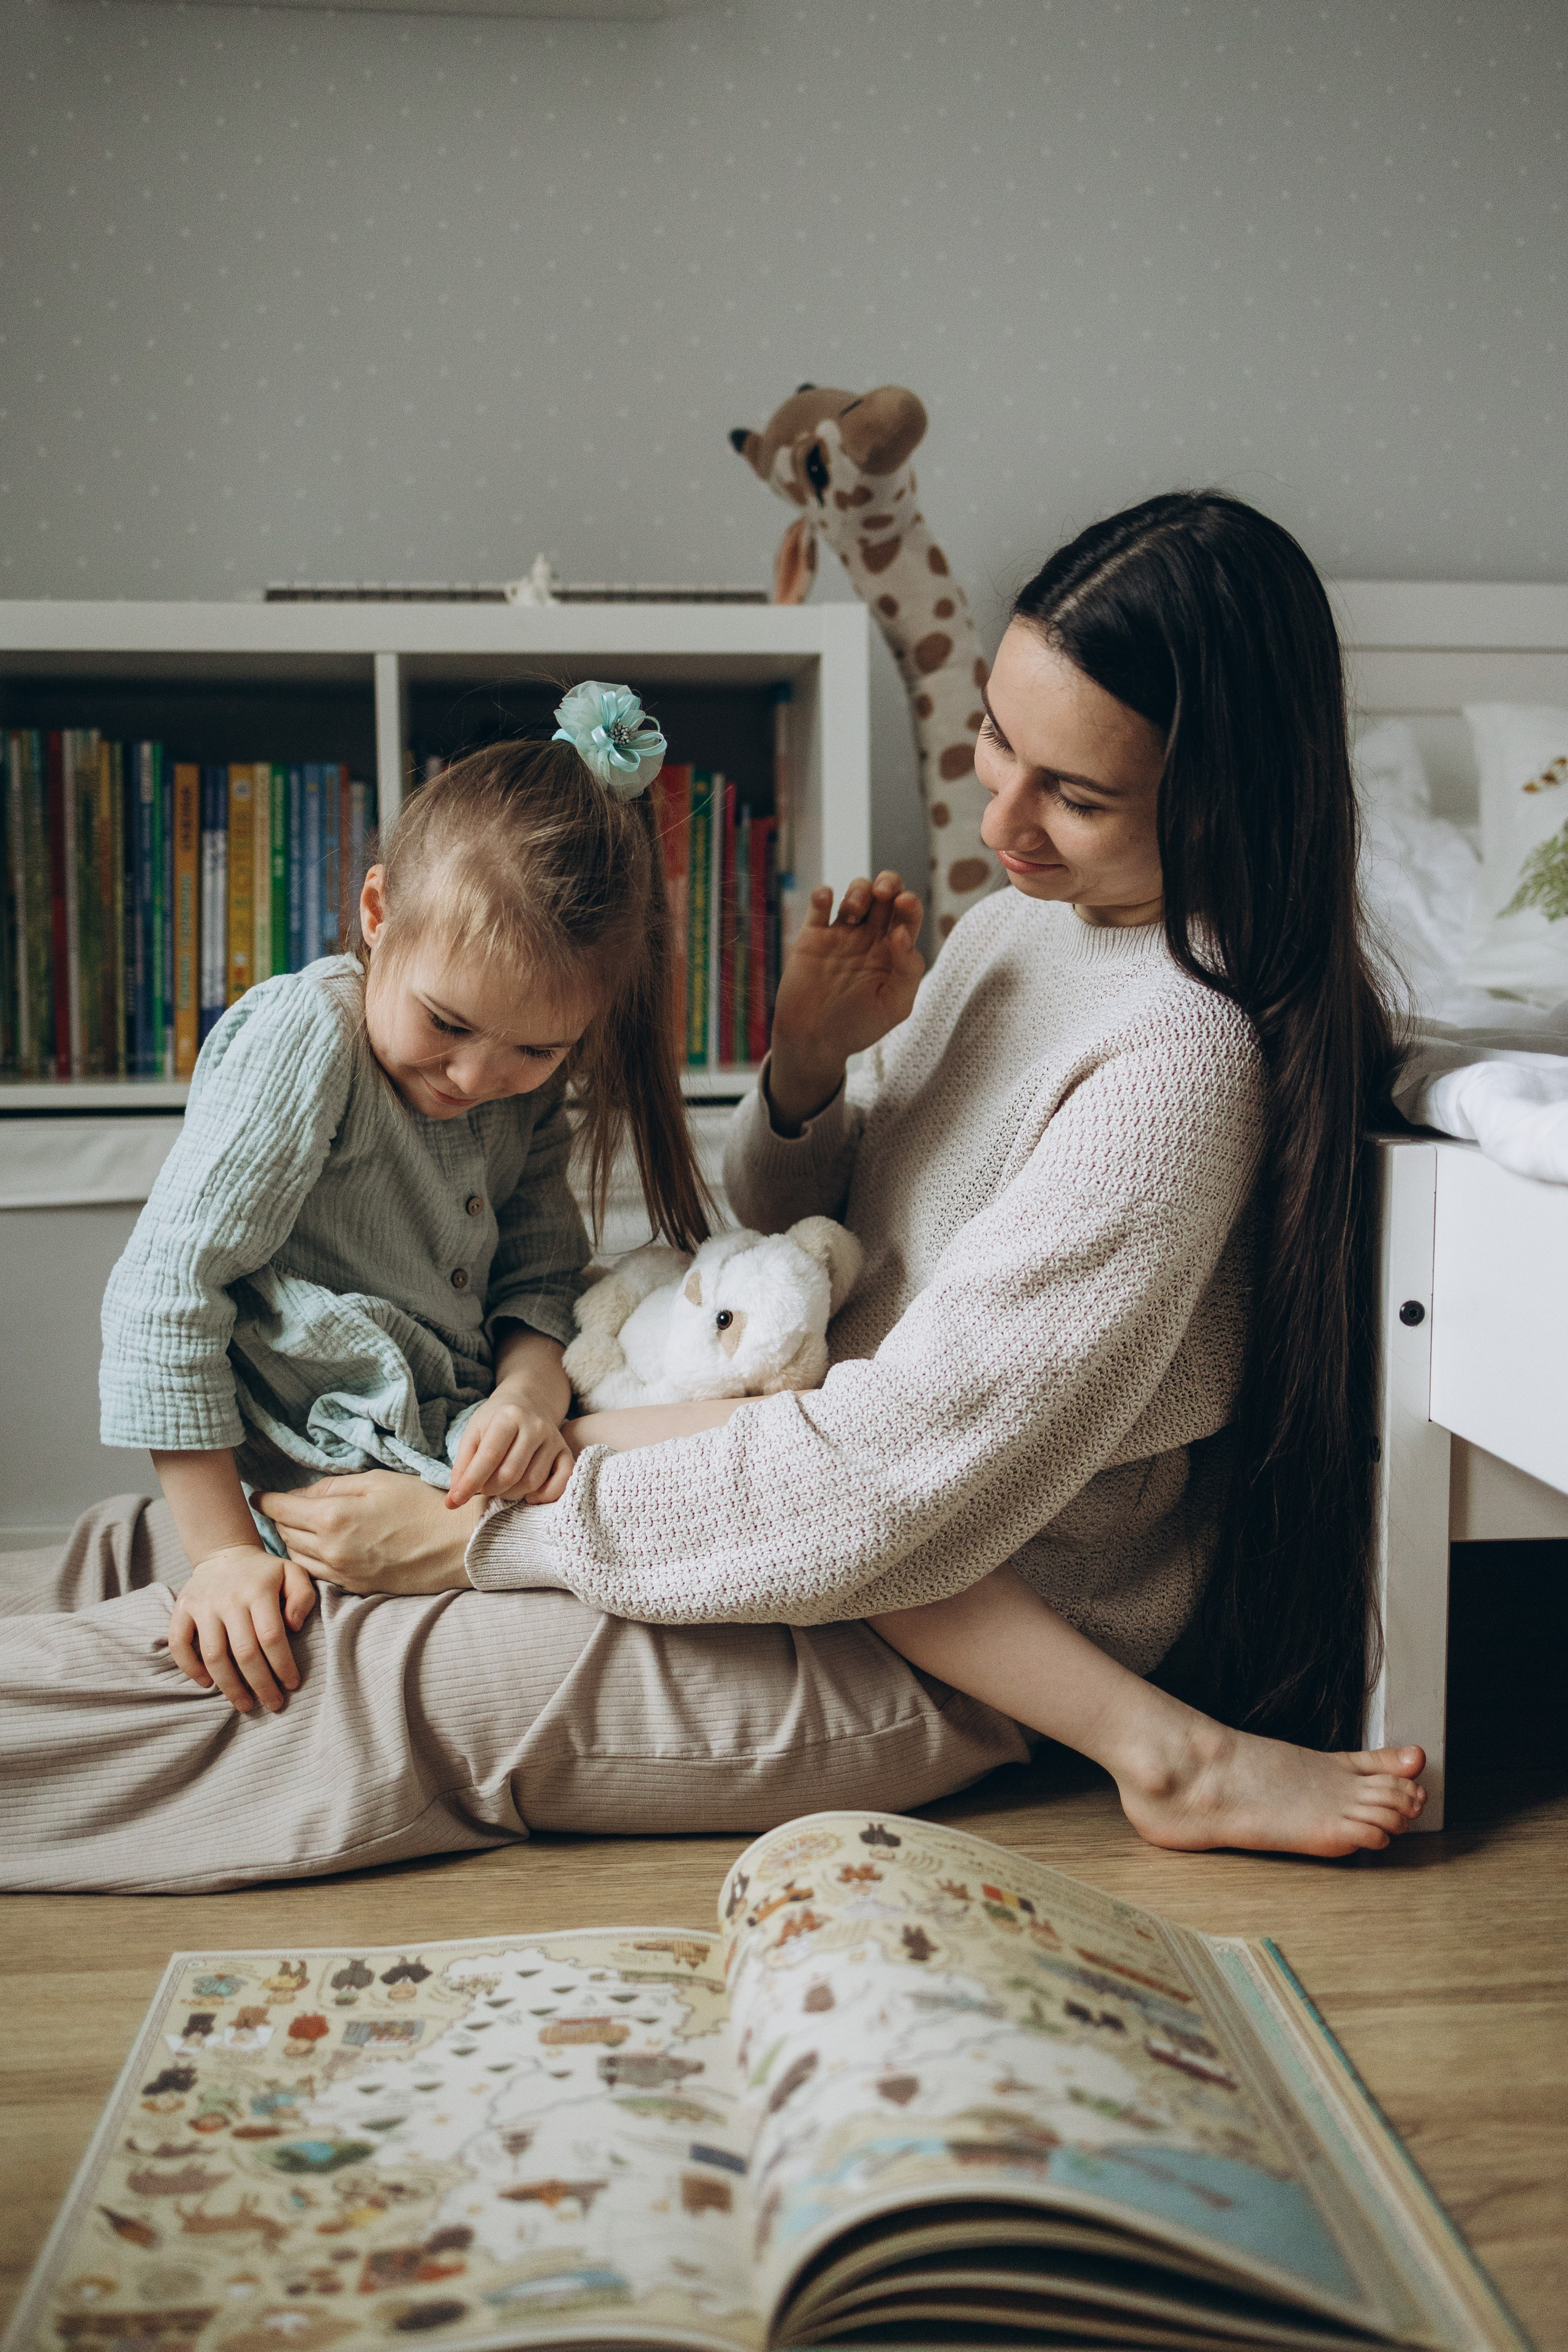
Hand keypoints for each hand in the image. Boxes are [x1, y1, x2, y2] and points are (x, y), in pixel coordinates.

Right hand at [166, 1544, 317, 1714]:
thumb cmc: (265, 1573)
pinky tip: (208, 1684)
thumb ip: (303, 1596)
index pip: (271, 1637)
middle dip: (260, 1684)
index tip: (292, 1685)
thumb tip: (295, 1625)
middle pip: (244, 1652)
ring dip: (229, 1686)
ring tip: (245, 1704)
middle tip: (272, 1704)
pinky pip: (179, 1644)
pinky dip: (190, 1668)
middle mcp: (229, 1599)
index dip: (282, 1666)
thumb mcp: (293, 1573)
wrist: (225, 1554)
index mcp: (259, 1591)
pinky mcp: (181, 1609)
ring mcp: (202, 1605)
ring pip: (213, 1655)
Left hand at [256, 1471, 481, 1596]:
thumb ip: (333, 1486)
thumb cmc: (420, 1505)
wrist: (455, 1545)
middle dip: (278, 1518)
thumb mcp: (376, 1480)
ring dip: (291, 1541)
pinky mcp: (354, 1587)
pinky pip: (316, 1574)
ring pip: (296, 1557)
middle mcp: (330, 1549)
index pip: (280, 1508)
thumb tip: (302, 1493)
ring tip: (298, 1527)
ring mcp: (341, 1572)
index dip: (264, 1500)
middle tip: (281, 1507)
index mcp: (333, 1516)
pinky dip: (309, 1559)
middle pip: (284, 1533)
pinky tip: (319, 1548)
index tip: (256, 1496)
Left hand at [447, 1386, 574, 1509]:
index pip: (489, 1456)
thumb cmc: (496, 1420)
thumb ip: (463, 1464)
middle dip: (491, 1489)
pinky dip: (544, 1496)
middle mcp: (535, 1426)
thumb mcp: (474, 1432)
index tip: (456, 1500)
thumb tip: (454, 1500)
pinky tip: (529, 1495)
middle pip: (511, 1473)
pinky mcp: (565, 1452)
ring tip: (502, 1486)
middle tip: (484, 1487)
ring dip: (511, 1493)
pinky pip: (560, 1483)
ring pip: (532, 1482)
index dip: (471, 1482)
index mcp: (508, 1417)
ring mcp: (554, 1439)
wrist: (529, 1401)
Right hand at [768, 872, 924, 1130]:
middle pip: (885, 894)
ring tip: (853, 911)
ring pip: (856, 892)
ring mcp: (841, 935)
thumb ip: (908, 971)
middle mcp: (870, 938)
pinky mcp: (812, 937)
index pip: (908, 916)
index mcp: (894, 952)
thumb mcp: (894, 1006)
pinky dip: (823, 894)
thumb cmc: (858, 1027)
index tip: (904, 904)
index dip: (909, 903)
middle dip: (888, 883)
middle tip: (882, 893)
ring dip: (858, 890)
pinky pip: (819, 904)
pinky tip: (826, 902)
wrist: (813, 1041)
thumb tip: (902, 933)